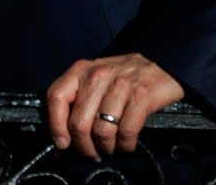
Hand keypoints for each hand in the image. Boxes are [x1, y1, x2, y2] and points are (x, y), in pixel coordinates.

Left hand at [45, 53, 183, 160]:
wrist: (160, 62)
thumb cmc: (123, 75)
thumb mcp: (95, 77)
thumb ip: (78, 99)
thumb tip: (63, 136)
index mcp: (81, 70)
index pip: (56, 97)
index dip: (56, 125)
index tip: (63, 143)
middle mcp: (97, 75)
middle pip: (79, 123)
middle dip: (84, 147)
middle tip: (91, 153)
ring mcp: (120, 85)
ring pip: (102, 131)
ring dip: (106, 148)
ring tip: (109, 149)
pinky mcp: (141, 96)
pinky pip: (126, 132)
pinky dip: (125, 145)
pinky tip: (126, 144)